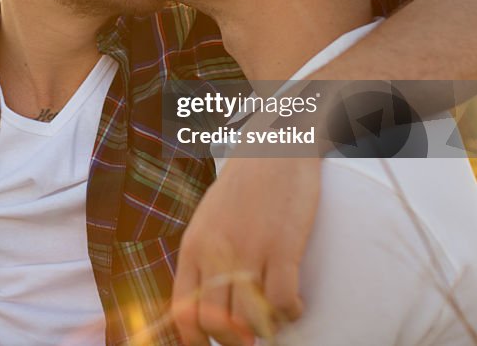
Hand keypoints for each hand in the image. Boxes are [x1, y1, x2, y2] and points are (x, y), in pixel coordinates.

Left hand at [171, 157, 318, 344]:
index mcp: (194, 247)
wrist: (273, 149)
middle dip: (233, 341)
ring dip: (265, 329)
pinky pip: (283, 302)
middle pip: (215, 322)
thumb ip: (203, 260)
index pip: (181, 310)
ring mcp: (249, 250)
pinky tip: (295, 304)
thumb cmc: (242, 188)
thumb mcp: (207, 221)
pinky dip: (291, 313)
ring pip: (250, 319)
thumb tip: (203, 304)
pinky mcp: (282, 247)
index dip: (195, 339)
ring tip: (274, 318)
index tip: (212, 344)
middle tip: (249, 336)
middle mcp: (216, 252)